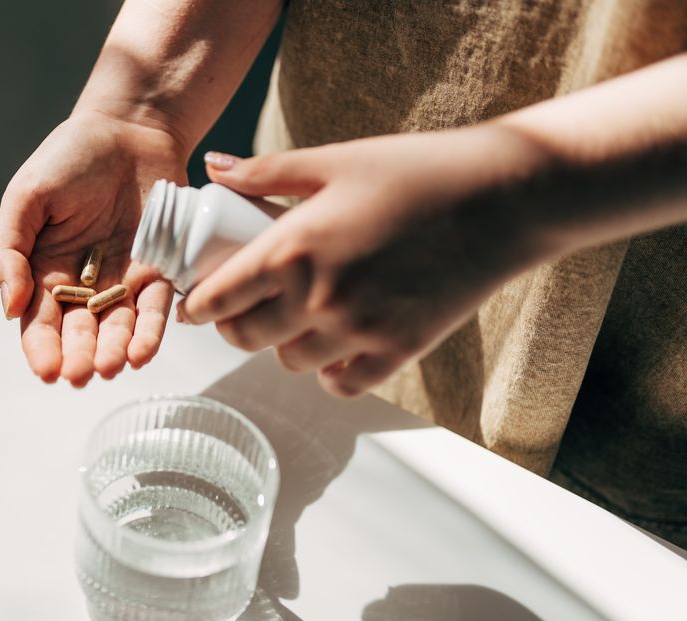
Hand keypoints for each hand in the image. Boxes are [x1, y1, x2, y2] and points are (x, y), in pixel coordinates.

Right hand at [0, 111, 186, 385]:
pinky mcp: (160, 271)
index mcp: (44, 273)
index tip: (47, 370)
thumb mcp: (26, 197)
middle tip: (81, 375)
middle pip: (80, 333)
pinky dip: (150, 332)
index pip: (40, 323)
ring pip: (119, 328)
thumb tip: (10, 308)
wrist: (128, 126)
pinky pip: (157, 308)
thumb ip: (9, 250)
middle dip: (80, 357)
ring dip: (115, 352)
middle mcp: (83, 286)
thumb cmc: (68, 158)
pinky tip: (142, 353)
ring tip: (112, 368)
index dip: (42, 349)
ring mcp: (123, 281)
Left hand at [182, 126, 548, 396]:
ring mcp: (358, 330)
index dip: (198, 306)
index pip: (219, 297)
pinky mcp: (397, 351)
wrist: (502, 199)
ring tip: (295, 318)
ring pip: (289, 362)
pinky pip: (340, 384)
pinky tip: (335, 346)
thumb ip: (266, 172)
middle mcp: (317, 298)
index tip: (195, 306)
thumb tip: (213, 170)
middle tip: (241, 310)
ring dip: (283, 344)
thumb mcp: (335, 161)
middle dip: (234, 325)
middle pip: (246, 337)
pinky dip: (330, 371)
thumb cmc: (417, 171)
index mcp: (292, 249)